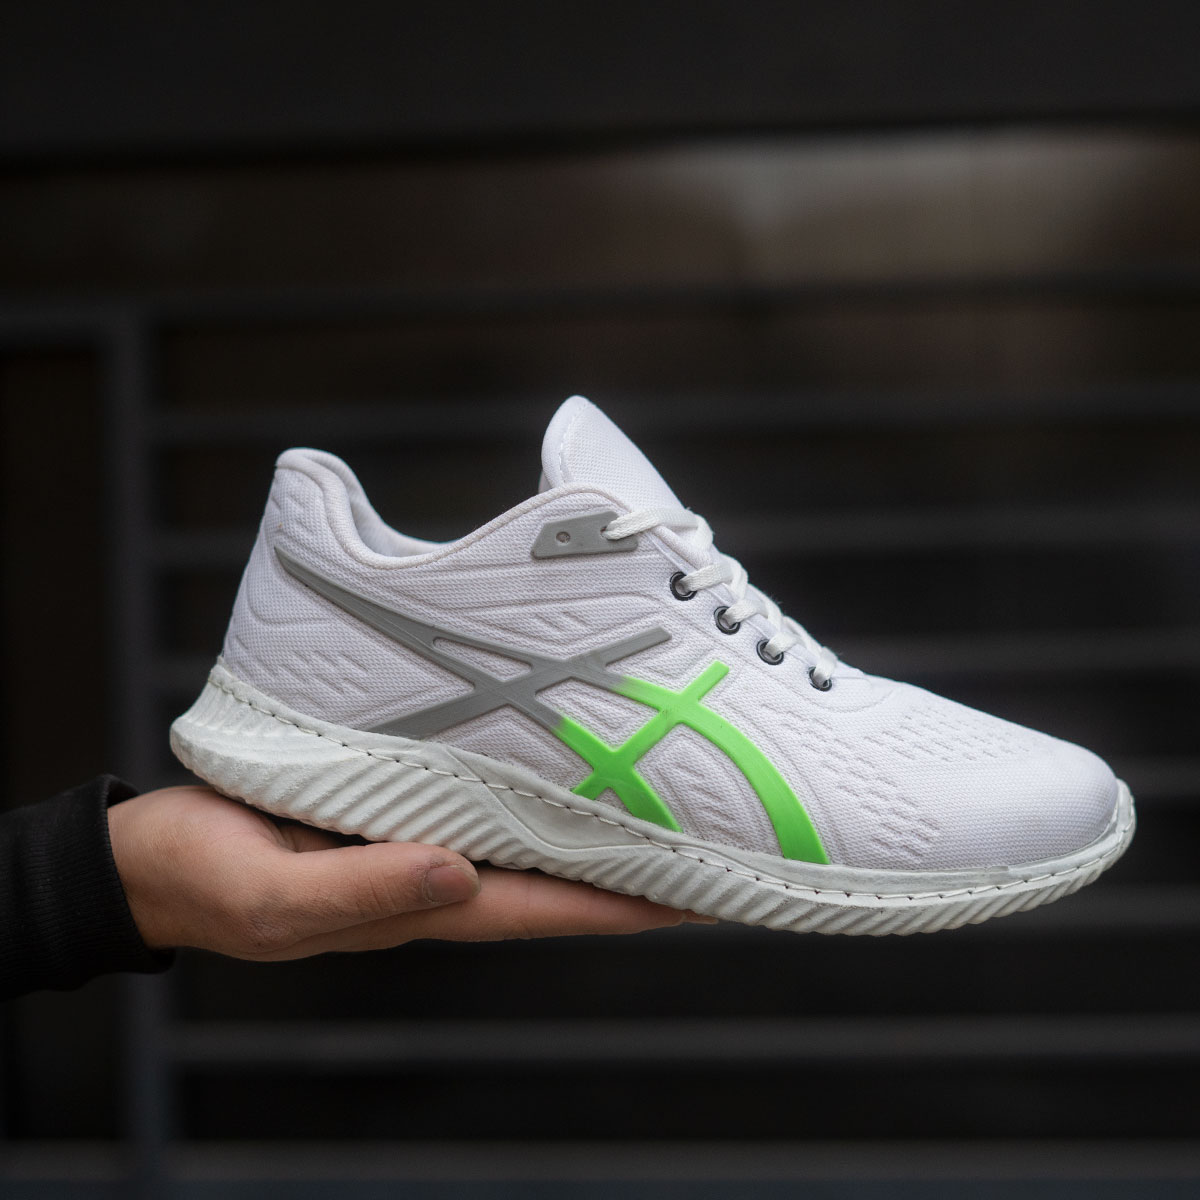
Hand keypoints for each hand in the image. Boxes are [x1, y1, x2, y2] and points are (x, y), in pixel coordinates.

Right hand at [108, 786, 701, 959]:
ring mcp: (425, 836)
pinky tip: (565, 754)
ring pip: (533, 832)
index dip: (633, 905)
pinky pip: (487, 792)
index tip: (709, 892)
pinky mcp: (402, 797)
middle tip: (719, 832)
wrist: (154, 854)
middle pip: (561, 875)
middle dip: (639, 862)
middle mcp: (442, 873)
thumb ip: (363, 890)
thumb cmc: (209, 881)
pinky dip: (536, 781)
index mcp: (422, 906)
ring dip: (598, 819)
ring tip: (668, 789)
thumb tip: (459, 871)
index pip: (551, 908)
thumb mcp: (276, 898)